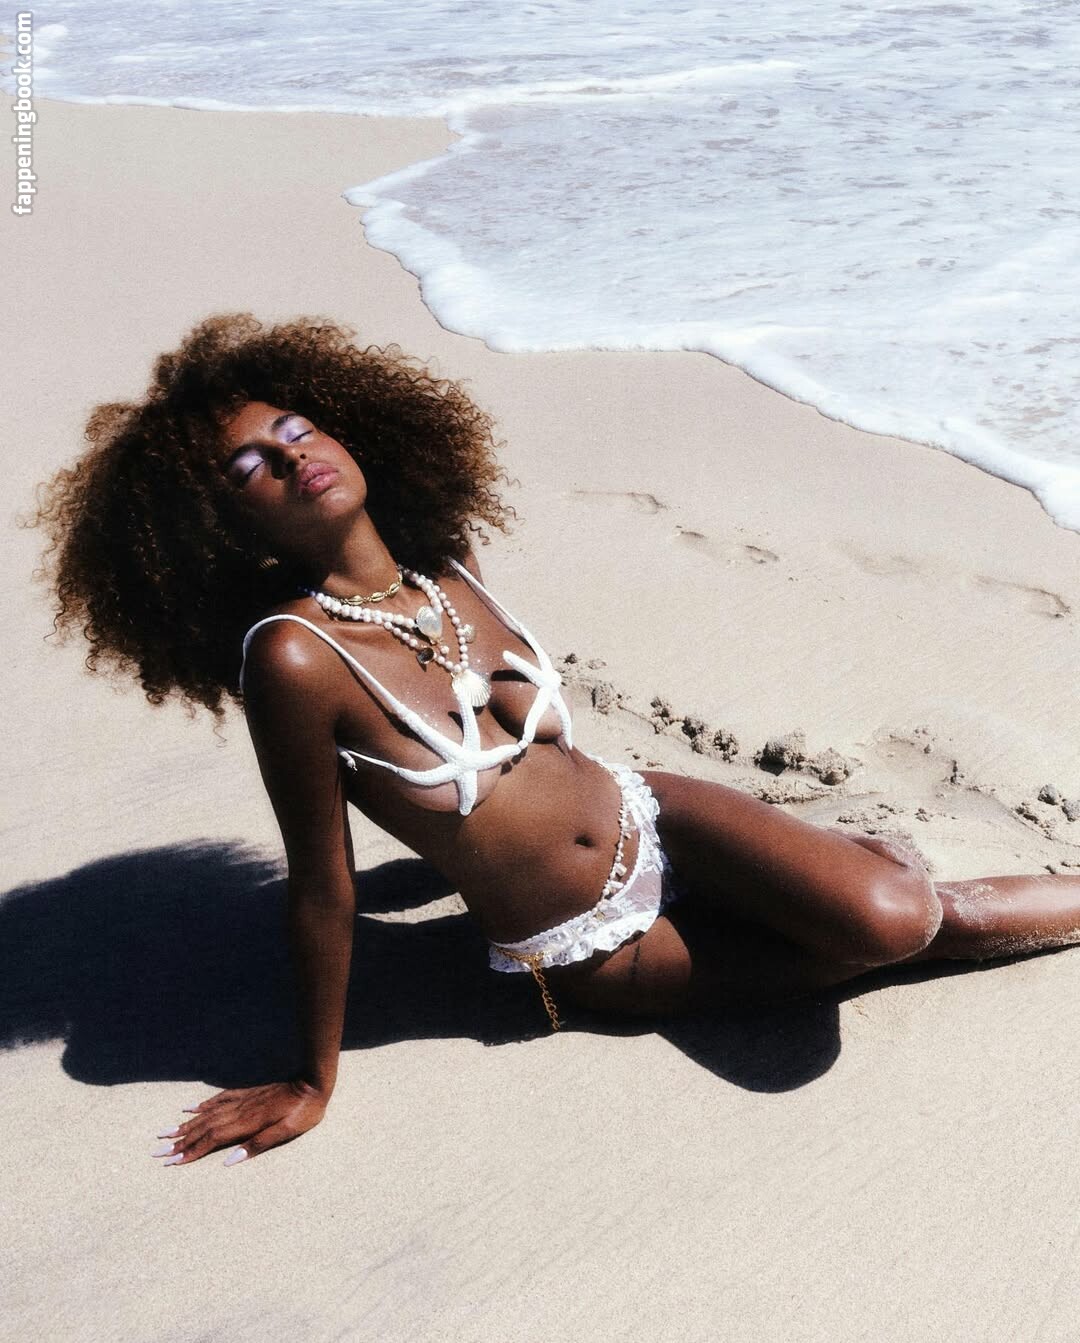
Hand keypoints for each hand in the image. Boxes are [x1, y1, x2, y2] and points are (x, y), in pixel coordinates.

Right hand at [151, 1079, 328, 1167]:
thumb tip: (230, 1161)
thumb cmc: (304, 1112)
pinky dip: (202, 1106)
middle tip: (157, 1151)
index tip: (171, 1161)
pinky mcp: (247, 1094)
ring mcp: (242, 1100)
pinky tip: (190, 1108)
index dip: (191, 1151)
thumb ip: (258, 1145)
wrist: (312, 1082)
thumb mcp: (287, 1132)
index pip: (212, 1139)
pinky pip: (219, 1100)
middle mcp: (239, 1110)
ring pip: (207, 1114)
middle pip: (204, 1127)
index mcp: (247, 1122)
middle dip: (180, 1141)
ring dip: (186, 1125)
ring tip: (166, 1132)